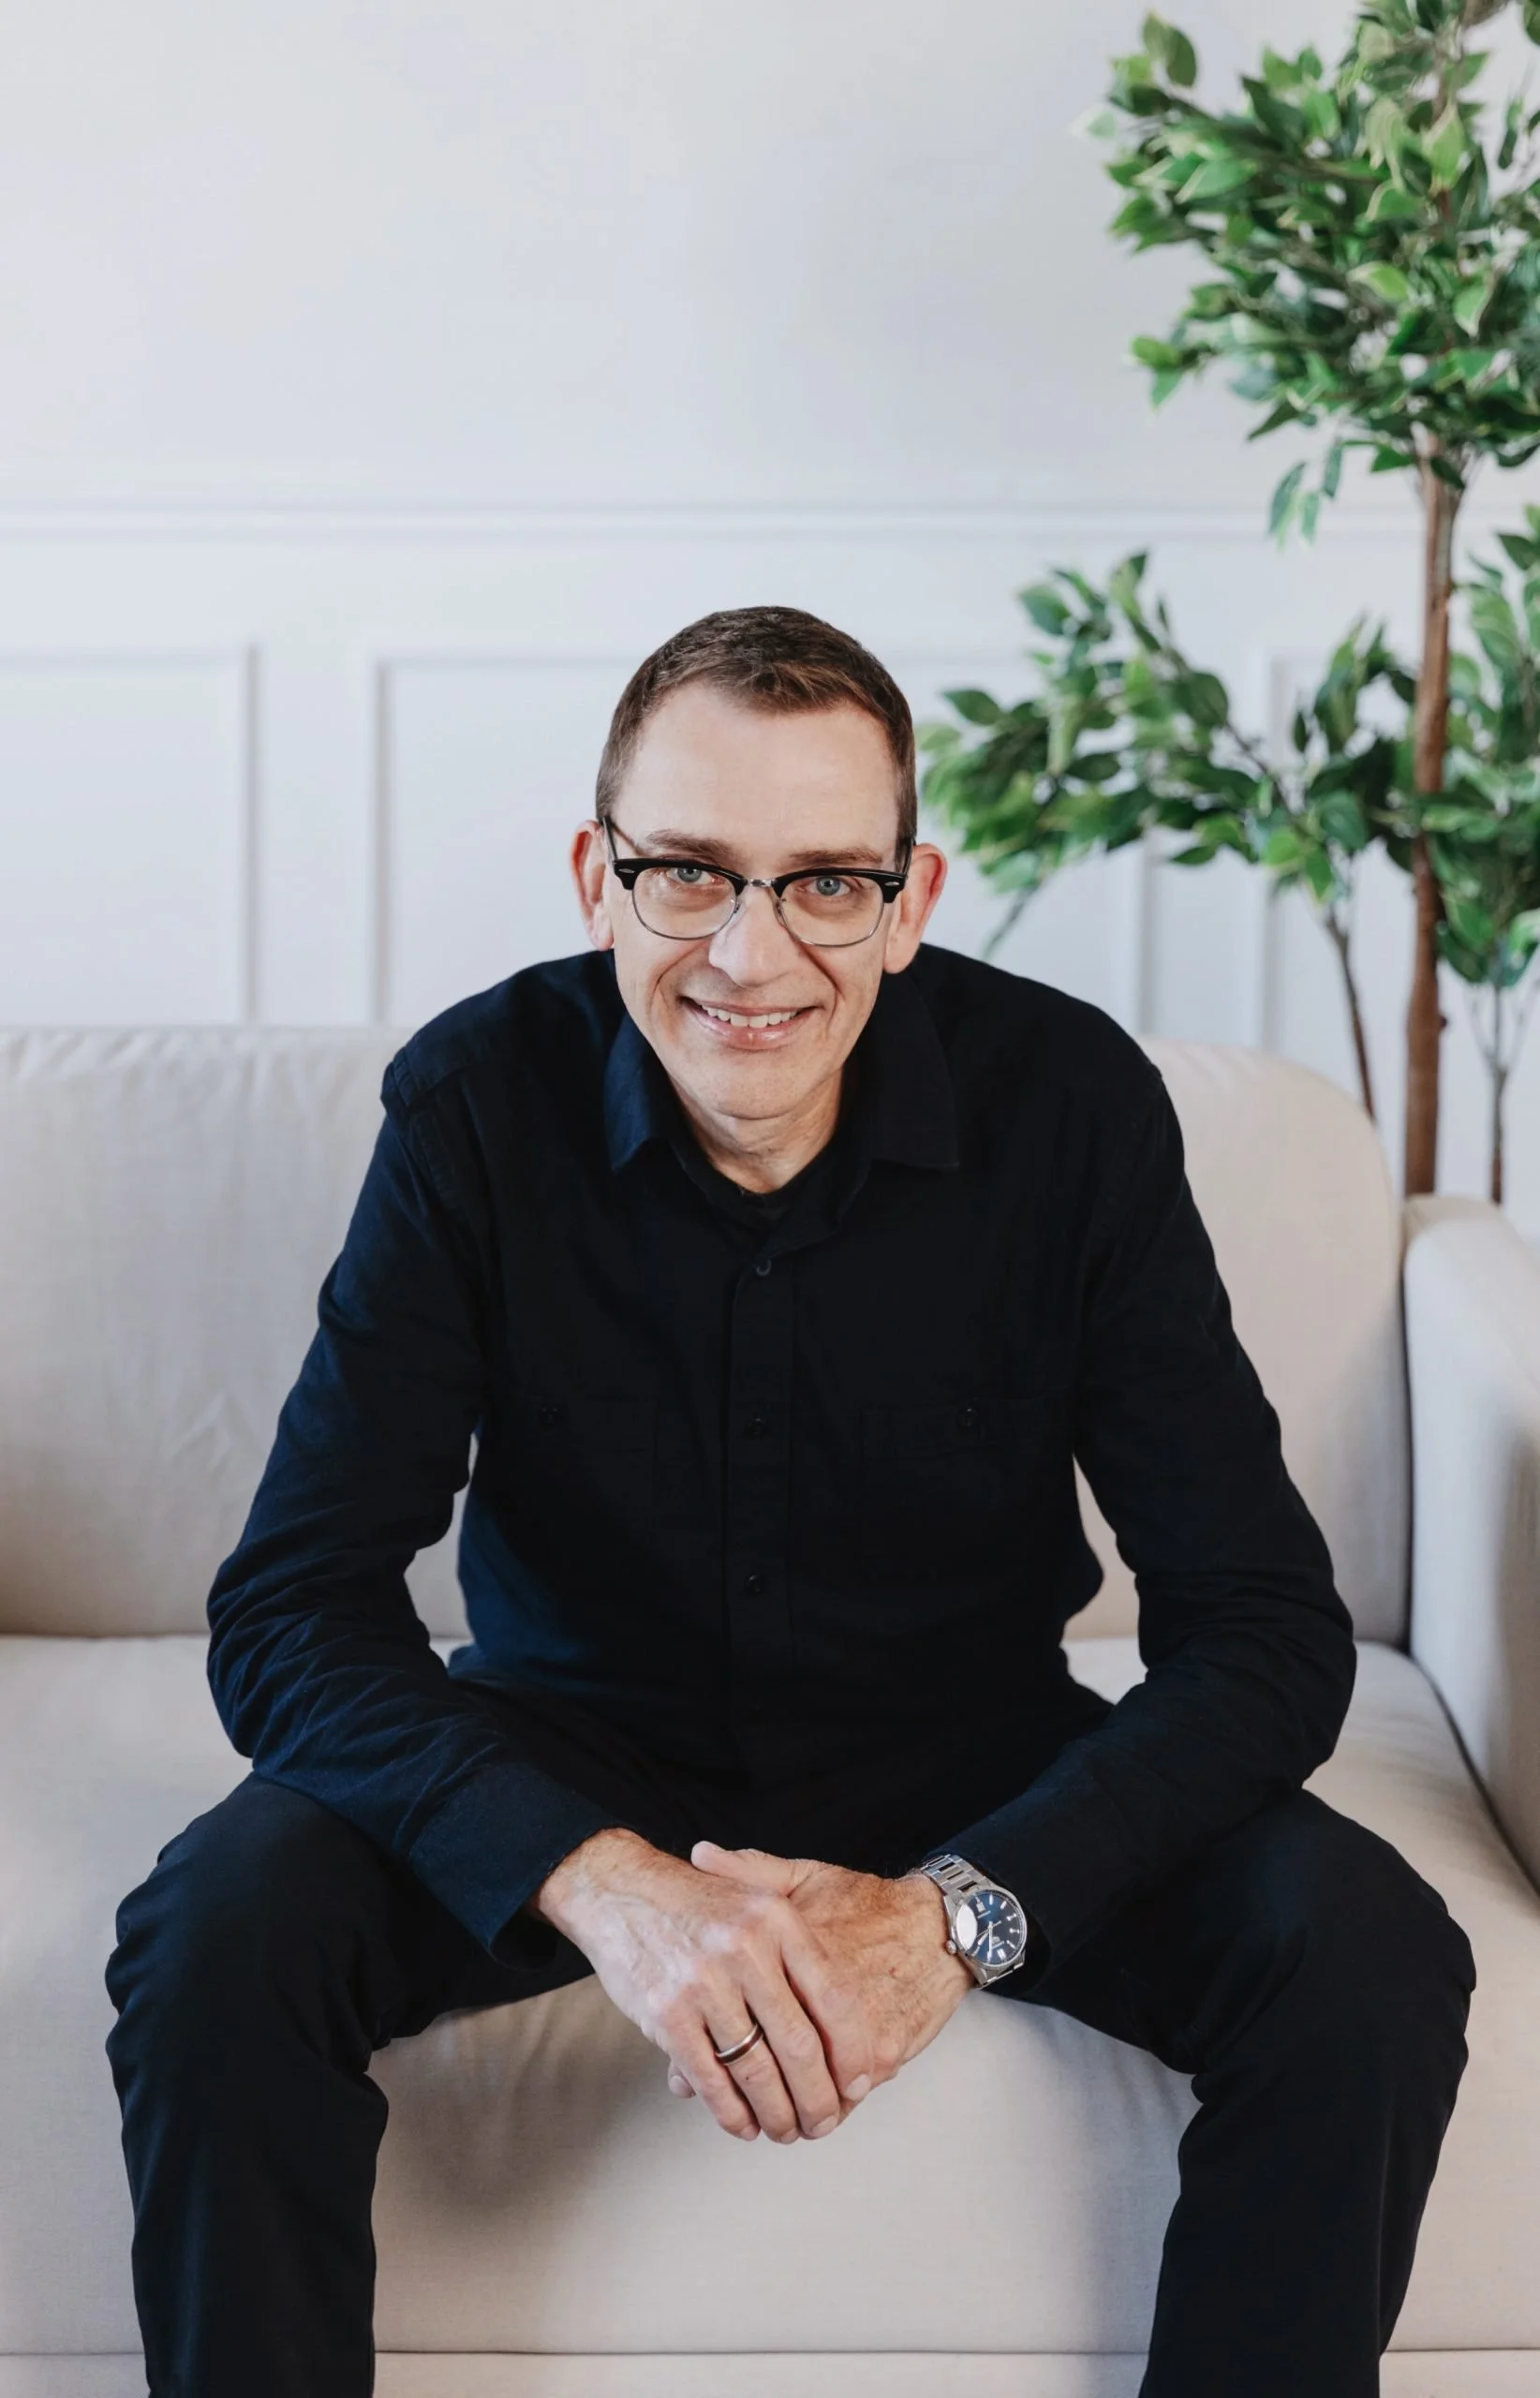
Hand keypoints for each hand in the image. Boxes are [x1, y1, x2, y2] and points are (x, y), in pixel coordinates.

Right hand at [530, 1827, 874, 2143]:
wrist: (619, 1890)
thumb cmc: (697, 1903)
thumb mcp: (758, 1897)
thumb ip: (800, 1948)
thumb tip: (849, 2021)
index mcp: (778, 1920)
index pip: (835, 1998)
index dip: (853, 2051)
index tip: (860, 2083)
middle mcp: (746, 1949)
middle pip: (800, 2046)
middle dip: (818, 2098)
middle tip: (823, 2122)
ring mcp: (704, 1983)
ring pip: (757, 2072)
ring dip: (777, 2115)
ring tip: (785, 2130)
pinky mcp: (667, 2015)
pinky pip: (711, 2080)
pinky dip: (732, 2112)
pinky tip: (744, 2123)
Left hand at [682, 1843, 971, 2106]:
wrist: (939, 1926)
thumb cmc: (867, 1904)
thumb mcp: (806, 1877)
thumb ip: (750, 1871)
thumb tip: (699, 1854)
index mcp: (793, 1953)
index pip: (739, 2012)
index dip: (709, 2045)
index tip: (691, 2063)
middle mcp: (820, 1999)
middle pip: (767, 2064)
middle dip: (742, 2092)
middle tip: (729, 2103)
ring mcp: (853, 2032)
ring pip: (804, 2093)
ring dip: (784, 2111)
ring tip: (769, 2120)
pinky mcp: (884, 2054)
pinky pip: (844, 2098)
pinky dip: (825, 2110)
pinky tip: (812, 2114)